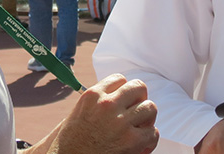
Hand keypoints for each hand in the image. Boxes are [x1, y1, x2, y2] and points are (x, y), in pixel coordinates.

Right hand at [43, 74, 157, 153]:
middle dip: (139, 99)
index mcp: (93, 95)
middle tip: (135, 113)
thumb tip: (115, 97)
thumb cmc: (70, 144)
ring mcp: (120, 122)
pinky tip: (140, 146)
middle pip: (138, 87)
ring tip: (139, 128)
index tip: (123, 102)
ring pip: (150, 108)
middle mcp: (107, 104)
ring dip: (147, 118)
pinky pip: (153, 133)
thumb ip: (95, 103)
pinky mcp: (131, 142)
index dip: (123, 91)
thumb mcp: (77, 115)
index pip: (120, 79)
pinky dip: (149, 140)